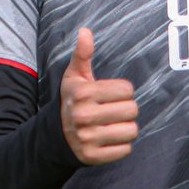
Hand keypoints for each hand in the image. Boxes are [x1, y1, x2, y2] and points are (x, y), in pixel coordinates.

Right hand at [60, 28, 137, 164]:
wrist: (57, 134)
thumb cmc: (73, 99)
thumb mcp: (74, 76)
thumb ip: (82, 54)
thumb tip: (85, 31)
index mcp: (82, 93)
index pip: (127, 90)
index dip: (124, 92)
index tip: (112, 95)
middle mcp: (83, 115)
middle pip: (132, 110)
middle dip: (127, 110)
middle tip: (115, 111)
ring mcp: (87, 138)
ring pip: (131, 131)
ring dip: (126, 128)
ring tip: (113, 124)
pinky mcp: (92, 156)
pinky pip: (125, 150)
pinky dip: (121, 145)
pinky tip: (110, 139)